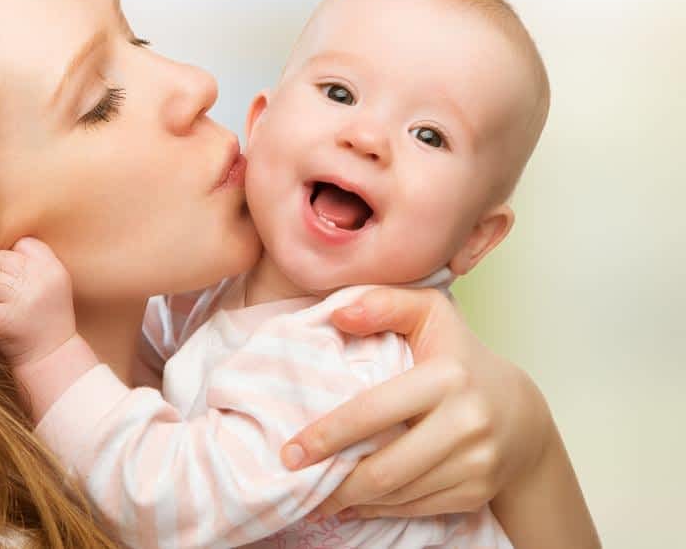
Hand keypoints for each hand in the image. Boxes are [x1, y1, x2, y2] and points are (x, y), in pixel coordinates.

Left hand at [0, 237, 75, 366]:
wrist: (52, 360)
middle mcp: (41, 282)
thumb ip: (32, 263)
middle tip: (5, 297)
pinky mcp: (4, 320)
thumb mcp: (52, 286)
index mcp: (54, 270)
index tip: (16, 277)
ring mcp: (23, 301)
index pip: (23, 244)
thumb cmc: (47, 320)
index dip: (14, 258)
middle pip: (0, 258)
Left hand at [280, 287, 551, 520]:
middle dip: (335, 481)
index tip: (291, 451)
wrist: (521, 413)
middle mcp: (467, 422)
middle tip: (296, 481)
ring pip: (398, 493)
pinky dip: (380, 508)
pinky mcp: (477, 492)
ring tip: (318, 495)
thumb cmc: (459, 357)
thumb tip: (337, 314)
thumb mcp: (429, 313)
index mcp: (447, 376)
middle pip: (386, 467)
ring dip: (352, 499)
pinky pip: (416, 507)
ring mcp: (476, 462)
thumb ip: (383, 303)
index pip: (374, 411)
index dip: (328, 434)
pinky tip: (354, 501)